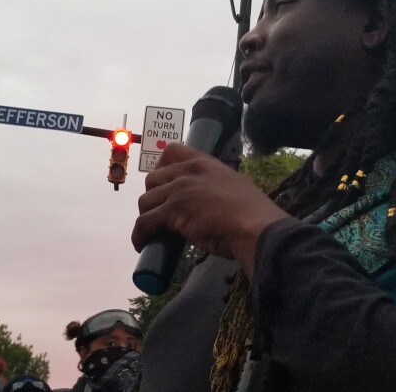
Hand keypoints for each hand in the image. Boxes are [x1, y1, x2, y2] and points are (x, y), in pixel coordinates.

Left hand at [131, 143, 288, 277]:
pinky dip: (139, 235)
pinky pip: (144, 223)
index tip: (163, 183)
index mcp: (206, 163)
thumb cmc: (253, 213)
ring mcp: (179, 190)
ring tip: (153, 231)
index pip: (172, 151)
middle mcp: (189, 172)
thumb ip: (216, 187)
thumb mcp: (234, 187)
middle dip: (153, 196)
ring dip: (146, 216)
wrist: (256, 227)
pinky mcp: (173, 210)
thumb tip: (208, 202)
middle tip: (160, 213)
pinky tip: (142, 244)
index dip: (161, 167)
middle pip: (153, 179)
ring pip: (146, 201)